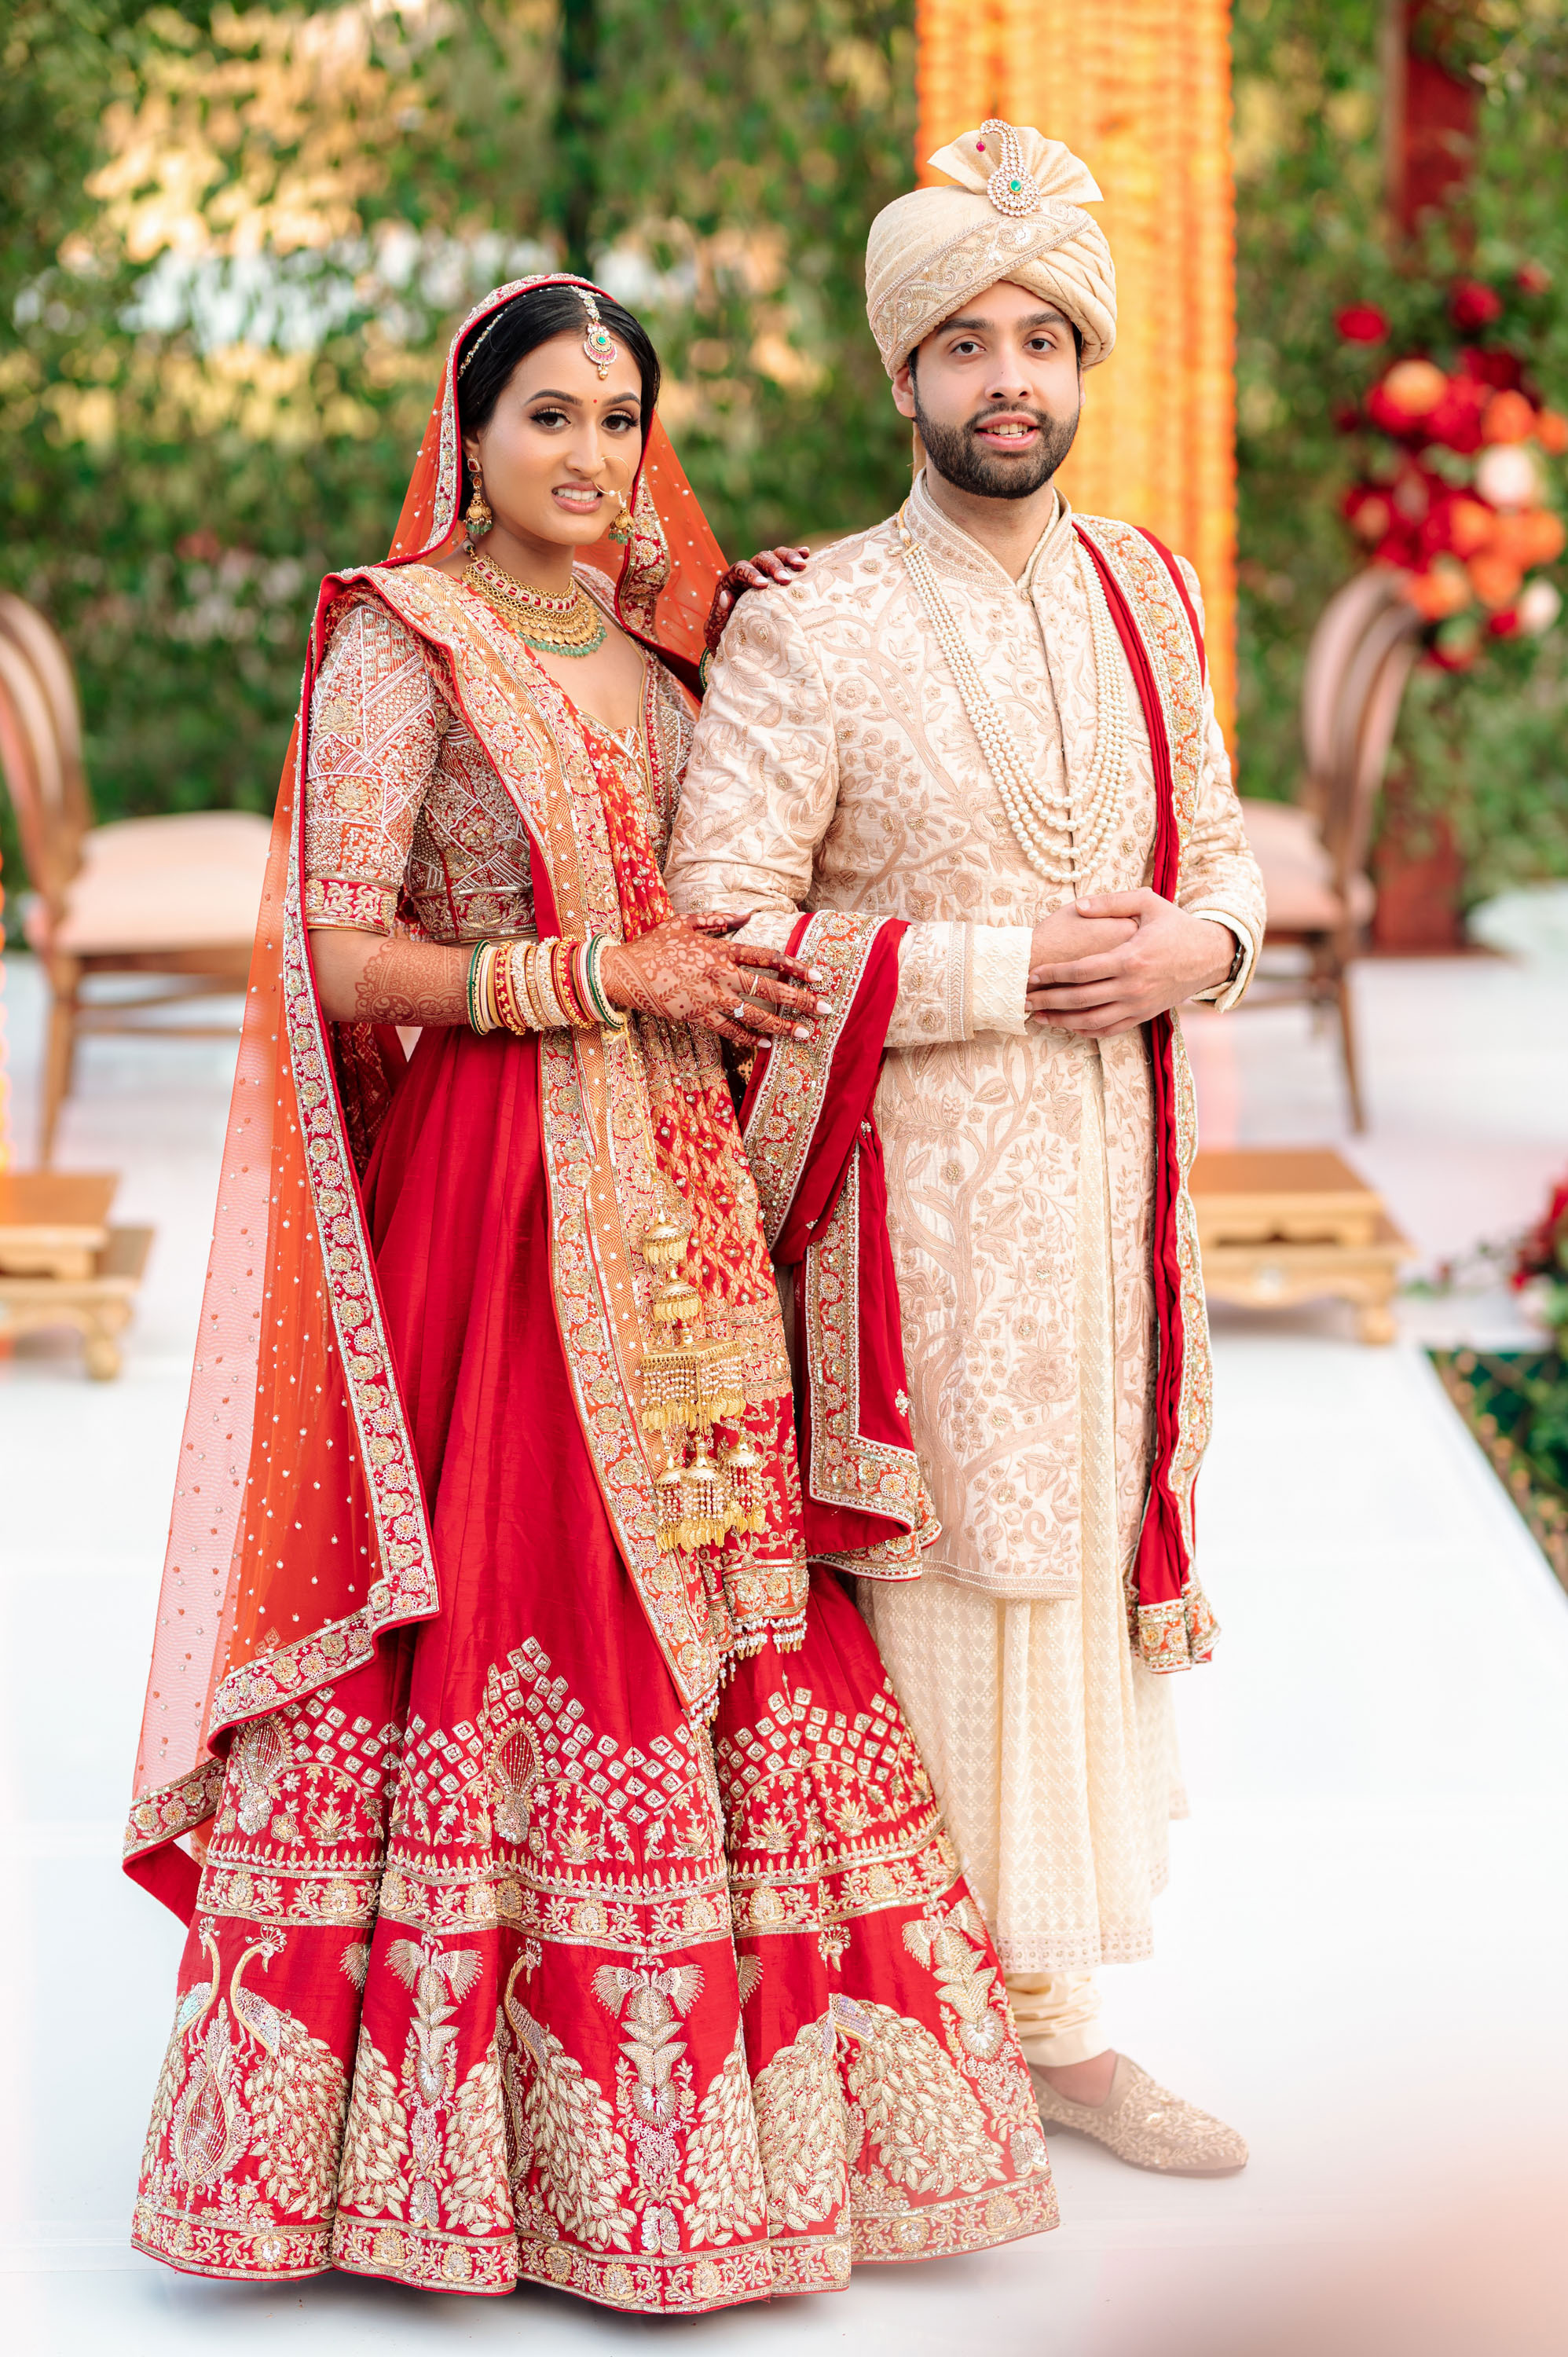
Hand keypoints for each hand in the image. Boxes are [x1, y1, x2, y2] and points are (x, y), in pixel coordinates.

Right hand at [600, 914, 832, 1048]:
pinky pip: (729, 1029)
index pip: (767, 957)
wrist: (624, 971)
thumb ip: (720, 919)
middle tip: (826, 1009)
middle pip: (769, 989)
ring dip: (783, 1026)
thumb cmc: (654, 944)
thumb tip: (748, 913)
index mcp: (720, 950)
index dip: (795, 966)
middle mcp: (720, 974)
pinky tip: (767, 1044)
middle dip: (801, 1000)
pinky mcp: (697, 1016)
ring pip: (754, 1014)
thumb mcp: (686, 922)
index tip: (817, 975)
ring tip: (806, 1034)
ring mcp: (709, 998)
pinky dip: (749, 1037)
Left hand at [703, 546, 810, 653]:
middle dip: (773, 567)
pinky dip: (796, 554)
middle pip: (760, 559)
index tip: (763, 585)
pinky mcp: (777, 574)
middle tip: (785, 579)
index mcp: (730, 580)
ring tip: (801, 565)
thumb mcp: (719, 627)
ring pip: (775, 554)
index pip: (740, 569)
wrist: (739, 636)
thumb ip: (721, 612)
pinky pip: (786, 560)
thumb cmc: (727, 632)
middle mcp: (748, 571)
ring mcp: (764, 570)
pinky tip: (806, 554)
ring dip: (788, 557)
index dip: (751, 575)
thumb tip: (727, 596)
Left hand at [1025, 891, 1235, 1037]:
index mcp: (1131, 957)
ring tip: (1036, 1016)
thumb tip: (1078, 906)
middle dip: (1047, 999)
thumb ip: (1111, 902)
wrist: (1210, 955)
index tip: (1031, 974)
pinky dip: (1085, 1031)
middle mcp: (1133, 986)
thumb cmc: (1176, 925)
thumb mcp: (1147, 902)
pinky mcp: (1143, 1015)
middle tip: (1022, 998)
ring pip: (1091, 1020)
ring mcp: (1138, 1004)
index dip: (1053, 974)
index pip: (1081, 971)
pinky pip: (1109, 1030)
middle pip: (1080, 999)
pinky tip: (1066, 1025)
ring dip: (1061, 1020)